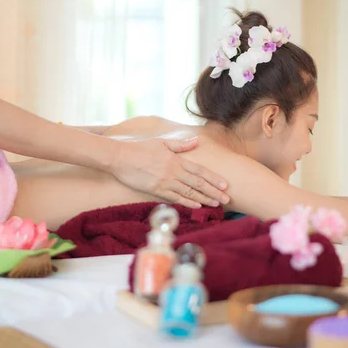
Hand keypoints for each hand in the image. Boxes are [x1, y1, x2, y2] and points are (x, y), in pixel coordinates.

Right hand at [111, 137, 229, 207]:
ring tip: (216, 204)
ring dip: (204, 198)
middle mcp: (173, 171)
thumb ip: (180, 145)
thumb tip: (196, 141)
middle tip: (227, 199)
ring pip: (189, 192)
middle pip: (198, 183)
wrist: (120, 157)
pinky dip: (187, 202)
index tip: (224, 185)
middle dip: (213, 191)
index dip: (213, 178)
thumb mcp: (162, 143)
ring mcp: (165, 181)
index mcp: (176, 159)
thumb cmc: (140, 148)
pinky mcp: (156, 189)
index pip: (199, 170)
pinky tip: (197, 206)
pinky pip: (175, 197)